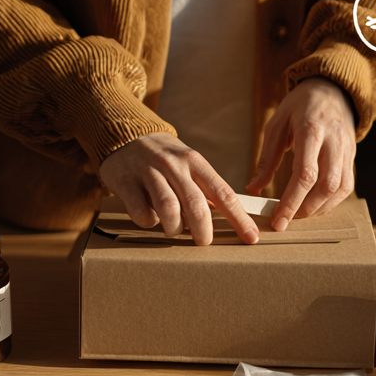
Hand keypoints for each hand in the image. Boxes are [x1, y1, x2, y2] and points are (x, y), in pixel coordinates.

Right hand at [99, 133, 259, 245]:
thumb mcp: (189, 164)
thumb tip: (233, 216)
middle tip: (203, 241)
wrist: (124, 134)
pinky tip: (150, 218)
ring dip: (174, 228)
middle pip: (196, 205)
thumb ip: (206, 188)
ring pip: (168, 209)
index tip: (251, 237)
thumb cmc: (164, 158)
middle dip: (203, 230)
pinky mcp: (126, 182)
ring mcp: (149, 172)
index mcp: (195, 161)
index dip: (239, 218)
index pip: (223, 193)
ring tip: (174, 230)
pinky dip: (148, 222)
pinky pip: (141, 212)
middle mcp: (174, 165)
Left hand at [245, 77, 355, 230]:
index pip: (306, 173)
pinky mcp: (352, 157)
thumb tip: (253, 189)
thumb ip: (266, 159)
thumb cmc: (299, 107)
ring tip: (299, 214)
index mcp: (312, 129)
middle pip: (327, 185)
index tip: (278, 220)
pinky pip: (346, 186)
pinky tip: (314, 205)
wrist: (331, 90)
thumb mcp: (276, 125)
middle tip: (286, 220)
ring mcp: (347, 150)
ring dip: (320, 208)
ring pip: (340, 189)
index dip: (292, 201)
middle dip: (306, 209)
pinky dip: (331, 201)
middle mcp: (334, 141)